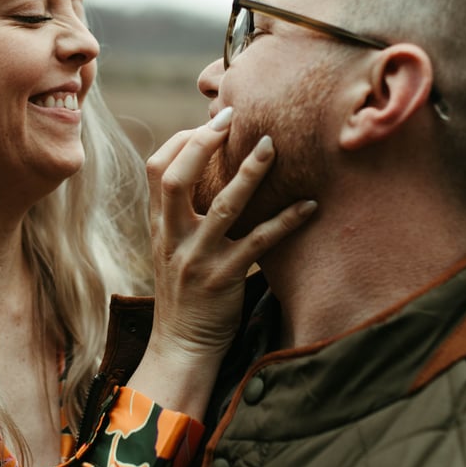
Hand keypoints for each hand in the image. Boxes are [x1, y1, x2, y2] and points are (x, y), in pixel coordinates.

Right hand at [130, 109, 315, 418]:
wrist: (180, 349)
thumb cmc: (184, 295)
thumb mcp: (170, 250)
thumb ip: (180, 215)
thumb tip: (207, 172)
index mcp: (158, 226)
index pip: (156, 169)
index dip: (181, 140)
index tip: (210, 123)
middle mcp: (172, 238)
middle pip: (175, 178)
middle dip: (203, 143)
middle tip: (232, 118)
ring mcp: (196, 259)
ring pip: (222, 206)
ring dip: (249, 173)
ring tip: (272, 147)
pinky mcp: (222, 280)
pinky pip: (258, 243)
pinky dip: (285, 221)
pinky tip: (309, 205)